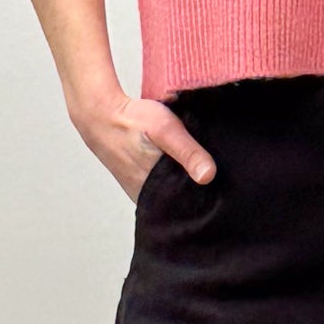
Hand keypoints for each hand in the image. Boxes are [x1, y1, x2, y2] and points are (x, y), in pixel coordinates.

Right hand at [67, 85, 214, 199]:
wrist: (100, 115)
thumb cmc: (132, 122)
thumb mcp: (166, 131)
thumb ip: (188, 153)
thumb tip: (209, 177)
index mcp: (155, 194)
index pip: (188, 209)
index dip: (207, 203)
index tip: (223, 193)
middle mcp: (147, 198)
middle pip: (181, 203)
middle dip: (198, 195)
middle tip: (217, 180)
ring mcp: (141, 191)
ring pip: (171, 195)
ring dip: (185, 186)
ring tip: (201, 172)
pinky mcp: (137, 183)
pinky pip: (161, 187)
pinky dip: (172, 179)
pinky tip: (182, 167)